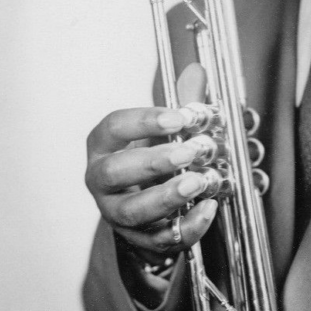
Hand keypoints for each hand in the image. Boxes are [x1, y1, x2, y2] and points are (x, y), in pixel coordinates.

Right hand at [85, 63, 219, 269]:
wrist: (145, 206)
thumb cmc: (150, 158)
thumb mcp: (163, 131)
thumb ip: (181, 103)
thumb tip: (197, 71)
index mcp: (103, 146)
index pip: (113, 128)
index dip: (145, 121)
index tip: (179, 118)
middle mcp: (101, 180)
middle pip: (116, 172)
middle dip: (153, 162)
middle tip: (188, 153)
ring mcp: (116, 213)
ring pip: (133, 211)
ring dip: (166, 197)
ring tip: (197, 182)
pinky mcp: (137, 240)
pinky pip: (159, 239)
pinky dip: (186, 226)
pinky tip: (208, 208)